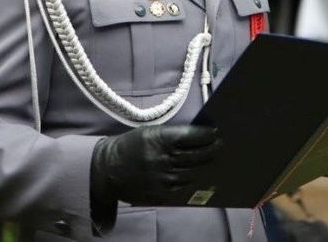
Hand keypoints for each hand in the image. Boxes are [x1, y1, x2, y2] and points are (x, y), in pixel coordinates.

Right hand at [91, 125, 221, 205]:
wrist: (107, 168)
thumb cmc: (130, 146)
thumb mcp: (148, 133)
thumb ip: (170, 135)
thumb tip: (196, 136)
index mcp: (158, 140)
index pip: (190, 136)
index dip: (205, 135)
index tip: (215, 133)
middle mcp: (162, 159)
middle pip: (195, 156)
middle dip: (211, 150)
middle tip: (220, 145)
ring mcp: (162, 179)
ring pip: (192, 173)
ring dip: (202, 166)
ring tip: (210, 159)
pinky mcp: (160, 193)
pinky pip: (182, 187)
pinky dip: (190, 179)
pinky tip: (195, 173)